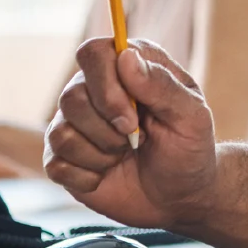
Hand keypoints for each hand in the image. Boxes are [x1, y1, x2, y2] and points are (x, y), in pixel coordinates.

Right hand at [43, 37, 218, 231]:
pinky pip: (55, 165)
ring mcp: (74, 123)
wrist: (180, 194)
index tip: (131, 117)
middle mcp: (94, 89)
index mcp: (128, 66)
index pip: (94, 53)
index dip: (106, 86)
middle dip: (108, 129)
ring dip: (101, 154)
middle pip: (71, 96)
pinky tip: (108, 174)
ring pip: (60, 133)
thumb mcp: (191, 116)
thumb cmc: (188, 148)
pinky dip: (88, 177)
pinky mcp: (62, 157)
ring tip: (125, 155)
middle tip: (137, 140)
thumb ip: (162, 85)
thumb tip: (126, 57)